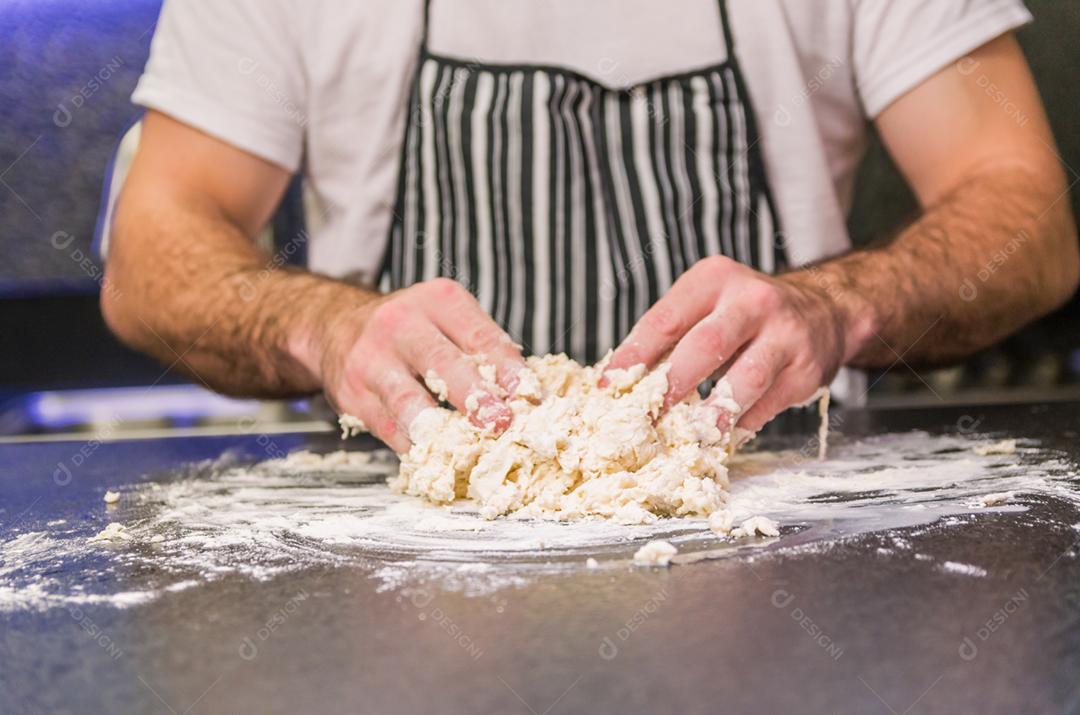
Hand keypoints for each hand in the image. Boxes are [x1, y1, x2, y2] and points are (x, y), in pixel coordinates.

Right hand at [317, 278, 525, 451]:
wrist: (336, 326)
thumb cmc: (409, 329)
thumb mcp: (446, 318)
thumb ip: (482, 349)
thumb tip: (528, 396)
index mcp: (437, 301)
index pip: (479, 335)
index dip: (506, 368)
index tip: (530, 395)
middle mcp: (401, 324)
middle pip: (442, 363)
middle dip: (475, 397)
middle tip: (501, 423)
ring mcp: (371, 359)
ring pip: (408, 399)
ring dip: (440, 429)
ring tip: (465, 448)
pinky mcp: (352, 394)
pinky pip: (387, 427)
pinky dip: (413, 447)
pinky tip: (436, 458)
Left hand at [605, 256, 870, 431]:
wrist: (823, 310)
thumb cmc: (745, 314)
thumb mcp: (707, 305)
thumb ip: (669, 337)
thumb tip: (618, 383)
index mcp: (715, 279)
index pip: (666, 320)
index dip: (634, 356)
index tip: (609, 387)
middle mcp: (753, 300)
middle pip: (706, 345)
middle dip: (672, 385)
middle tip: (646, 417)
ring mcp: (786, 334)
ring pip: (746, 378)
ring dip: (713, 413)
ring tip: (689, 436)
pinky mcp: (806, 369)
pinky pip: (767, 405)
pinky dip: (740, 426)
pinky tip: (719, 440)